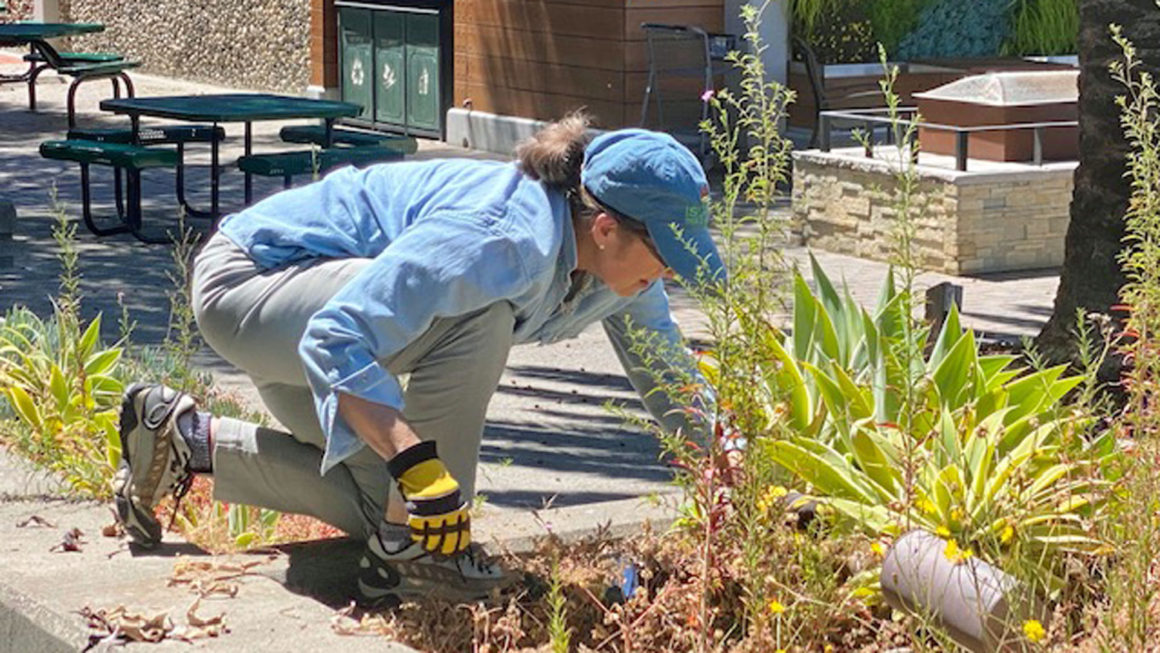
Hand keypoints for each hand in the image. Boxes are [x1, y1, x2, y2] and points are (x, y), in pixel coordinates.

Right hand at [387, 440, 470, 555]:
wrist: (419, 467)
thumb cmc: (435, 480)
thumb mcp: (451, 492)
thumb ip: (454, 507)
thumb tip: (459, 522)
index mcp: (456, 504)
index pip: (462, 528)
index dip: (461, 540)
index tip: (460, 549)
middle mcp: (446, 509)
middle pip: (450, 534)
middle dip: (448, 547)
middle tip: (445, 554)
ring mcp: (432, 511)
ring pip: (434, 535)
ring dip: (433, 544)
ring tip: (431, 549)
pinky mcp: (418, 511)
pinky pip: (420, 529)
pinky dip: (420, 535)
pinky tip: (419, 539)